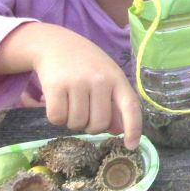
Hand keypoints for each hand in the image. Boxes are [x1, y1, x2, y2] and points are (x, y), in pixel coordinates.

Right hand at [0, 23, 142, 149]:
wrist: (57, 44)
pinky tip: (58, 102)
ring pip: (77, 124)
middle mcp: (100, 80)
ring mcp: (78, 83)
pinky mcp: (55, 86)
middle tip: (85, 112)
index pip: (131, 106)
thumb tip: (117, 131)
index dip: (133, 128)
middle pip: (99, 124)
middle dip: (91, 127)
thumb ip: (114, 102)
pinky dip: (56, 118)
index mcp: (117, 79)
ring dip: (73, 121)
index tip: (131, 146)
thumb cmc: (87, 65)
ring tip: (71, 103)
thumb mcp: (107, 77)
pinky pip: (57, 119)